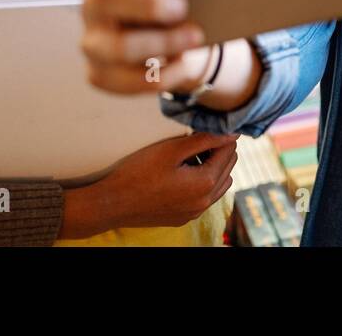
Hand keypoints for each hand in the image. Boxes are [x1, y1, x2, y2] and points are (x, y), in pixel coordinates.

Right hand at [60, 132, 237, 237]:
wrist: (111, 204)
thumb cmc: (138, 173)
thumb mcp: (172, 149)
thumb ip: (204, 139)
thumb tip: (230, 132)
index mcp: (205, 184)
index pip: (229, 150)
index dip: (221, 134)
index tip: (207, 125)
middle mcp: (204, 202)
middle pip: (227, 167)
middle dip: (218, 150)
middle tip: (197, 137)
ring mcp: (194, 213)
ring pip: (219, 184)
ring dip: (212, 166)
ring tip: (190, 154)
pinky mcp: (183, 217)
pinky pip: (205, 197)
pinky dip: (202, 182)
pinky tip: (183, 172)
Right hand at [76, 0, 209, 94]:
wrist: (180, 43)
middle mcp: (94, 1)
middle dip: (146, 3)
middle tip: (182, 6)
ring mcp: (93, 39)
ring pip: (118, 46)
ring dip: (162, 43)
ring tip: (195, 37)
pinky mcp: (100, 73)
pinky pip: (125, 81)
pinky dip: (161, 75)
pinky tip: (182, 65)